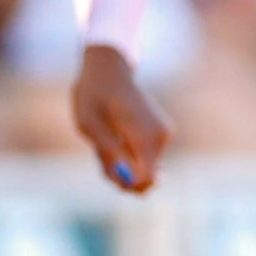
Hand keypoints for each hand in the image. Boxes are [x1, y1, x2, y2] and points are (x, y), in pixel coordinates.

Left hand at [72, 44, 171, 193]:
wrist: (108, 71)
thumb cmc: (94, 96)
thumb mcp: (91, 126)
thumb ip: (110, 153)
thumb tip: (127, 179)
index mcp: (145, 134)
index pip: (148, 177)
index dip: (127, 185)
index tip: (108, 173)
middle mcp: (161, 136)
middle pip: (148, 178)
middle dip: (123, 176)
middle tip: (102, 158)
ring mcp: (164, 135)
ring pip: (144, 169)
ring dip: (122, 164)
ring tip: (106, 140)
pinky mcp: (162, 135)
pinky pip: (145, 159)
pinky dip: (127, 156)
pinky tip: (116, 136)